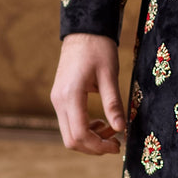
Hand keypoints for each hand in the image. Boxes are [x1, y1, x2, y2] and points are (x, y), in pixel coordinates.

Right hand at [50, 32, 125, 154]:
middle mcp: (59, 101)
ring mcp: (57, 100)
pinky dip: (84, 128)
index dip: (98, 146)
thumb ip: (113, 103)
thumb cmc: (98, 49)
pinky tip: (100, 122)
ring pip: (69, 134)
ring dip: (89, 138)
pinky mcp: (60, 98)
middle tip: (116, 142)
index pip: (80, 134)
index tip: (117, 146)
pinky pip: (69, 122)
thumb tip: (121, 129)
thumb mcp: (109, 74)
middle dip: (94, 147)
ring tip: (111, 129)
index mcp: (70, 95)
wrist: (84, 30)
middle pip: (71, 140)